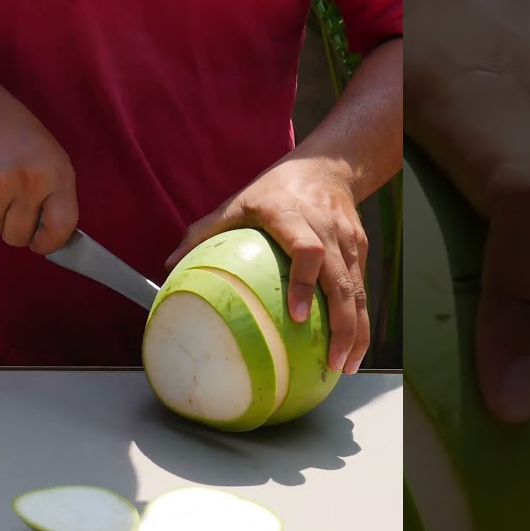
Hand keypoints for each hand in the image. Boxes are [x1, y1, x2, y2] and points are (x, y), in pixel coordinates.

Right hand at [0, 86, 77, 253]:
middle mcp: (31, 178)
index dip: (50, 243)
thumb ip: (54, 194)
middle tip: (11, 202)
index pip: (63, 226)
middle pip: (19, 235)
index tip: (41, 244)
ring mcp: (1, 183)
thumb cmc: (14, 128)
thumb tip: (53, 235)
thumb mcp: (48, 157)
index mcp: (57, 171)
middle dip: (14, 226)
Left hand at [166, 155, 369, 374]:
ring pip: (358, 290)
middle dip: (342, 324)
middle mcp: (326, 228)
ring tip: (345, 366)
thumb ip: (204, 232)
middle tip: (332, 361)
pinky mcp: (359, 249)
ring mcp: (347, 240)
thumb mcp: (237, 202)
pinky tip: (350, 348)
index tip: (297, 316)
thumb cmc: (274, 189)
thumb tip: (167, 266)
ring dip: (356, 331)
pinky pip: (362, 288)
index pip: (306, 250)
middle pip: (341, 281)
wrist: (328, 165)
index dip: (305, 283)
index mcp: (292, 215)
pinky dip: (359, 320)